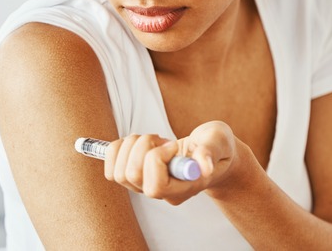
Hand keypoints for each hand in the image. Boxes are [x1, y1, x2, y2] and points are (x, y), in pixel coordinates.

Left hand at [103, 121, 237, 204]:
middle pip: (131, 176)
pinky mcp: (137, 176)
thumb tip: (205, 166)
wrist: (213, 152)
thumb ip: (211, 151)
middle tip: (162, 139)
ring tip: (153, 139)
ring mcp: (147, 186)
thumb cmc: (217, 147)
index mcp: (184, 188)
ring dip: (131, 146)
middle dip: (142, 147)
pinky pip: (111, 168)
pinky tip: (138, 142)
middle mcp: (162, 192)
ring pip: (119, 173)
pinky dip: (118, 149)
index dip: (157, 160)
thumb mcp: (220, 142)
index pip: (155, 187)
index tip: (174, 144)